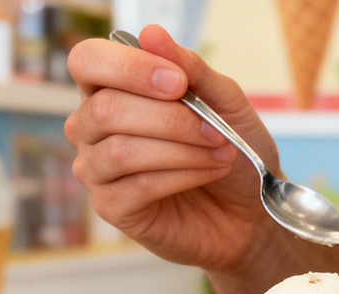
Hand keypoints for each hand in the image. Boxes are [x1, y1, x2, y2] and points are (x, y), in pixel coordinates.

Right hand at [64, 25, 279, 269]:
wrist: (250, 212)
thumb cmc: (233, 153)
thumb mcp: (225, 103)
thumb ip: (191, 69)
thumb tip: (151, 34)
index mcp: (110, 89)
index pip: (88, 62)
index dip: (129, 67)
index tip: (179, 82)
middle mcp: (93, 127)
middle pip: (106, 109)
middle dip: (171, 118)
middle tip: (216, 131)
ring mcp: (98, 170)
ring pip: (121, 150)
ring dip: (181, 149)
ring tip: (222, 154)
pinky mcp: (112, 208)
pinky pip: (137, 185)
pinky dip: (181, 176)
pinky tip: (209, 172)